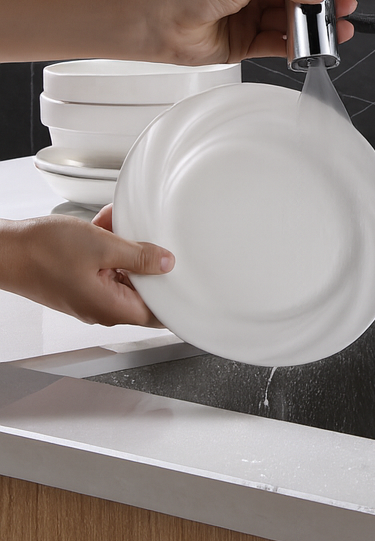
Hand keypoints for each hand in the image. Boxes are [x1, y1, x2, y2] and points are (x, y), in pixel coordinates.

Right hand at [0, 206, 174, 326]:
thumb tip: (166, 263)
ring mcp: (90, 294)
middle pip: (143, 289)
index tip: (191, 283)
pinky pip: (105, 265)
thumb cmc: (42, 252)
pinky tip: (105, 225)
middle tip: (150, 239)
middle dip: (149, 261)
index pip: (158, 314)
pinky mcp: (80, 281)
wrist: (5, 249)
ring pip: (124, 272)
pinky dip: (109, 246)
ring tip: (118, 226)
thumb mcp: (102, 247)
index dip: (176, 299)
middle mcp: (102, 307)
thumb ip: (139, 257)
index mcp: (111, 308)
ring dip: (126, 248)